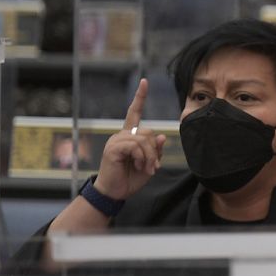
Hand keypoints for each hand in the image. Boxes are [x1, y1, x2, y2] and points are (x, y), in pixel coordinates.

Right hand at [93, 79, 166, 200]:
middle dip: (154, 150)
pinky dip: (142, 157)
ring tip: (146, 169)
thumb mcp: (148, 165)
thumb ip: (155, 151)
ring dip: (149, 156)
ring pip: (143, 139)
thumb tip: (162, 136)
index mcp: (129, 137)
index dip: (139, 97)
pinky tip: (139, 166)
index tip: (144, 82)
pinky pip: (135, 146)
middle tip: (154, 167)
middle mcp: (122, 135)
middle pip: (147, 131)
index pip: (134, 113)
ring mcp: (116, 141)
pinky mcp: (113, 148)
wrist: (115, 193)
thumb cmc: (129, 179)